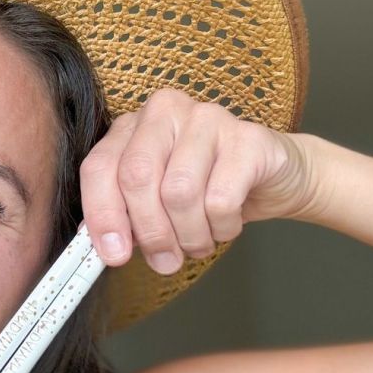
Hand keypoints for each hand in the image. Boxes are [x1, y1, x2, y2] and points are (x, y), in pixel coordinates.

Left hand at [80, 88, 314, 273]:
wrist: (273, 179)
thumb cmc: (205, 189)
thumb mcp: (155, 203)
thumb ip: (126, 217)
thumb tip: (110, 248)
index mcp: (131, 126)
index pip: (99, 167)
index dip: (102, 215)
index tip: (113, 254)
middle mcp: (165, 112)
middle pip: (137, 177)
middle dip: (149, 231)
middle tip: (164, 260)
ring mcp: (207, 118)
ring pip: (179, 192)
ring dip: (189, 235)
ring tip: (198, 243)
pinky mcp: (247, 137)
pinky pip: (220, 200)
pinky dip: (221, 227)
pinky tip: (225, 226)